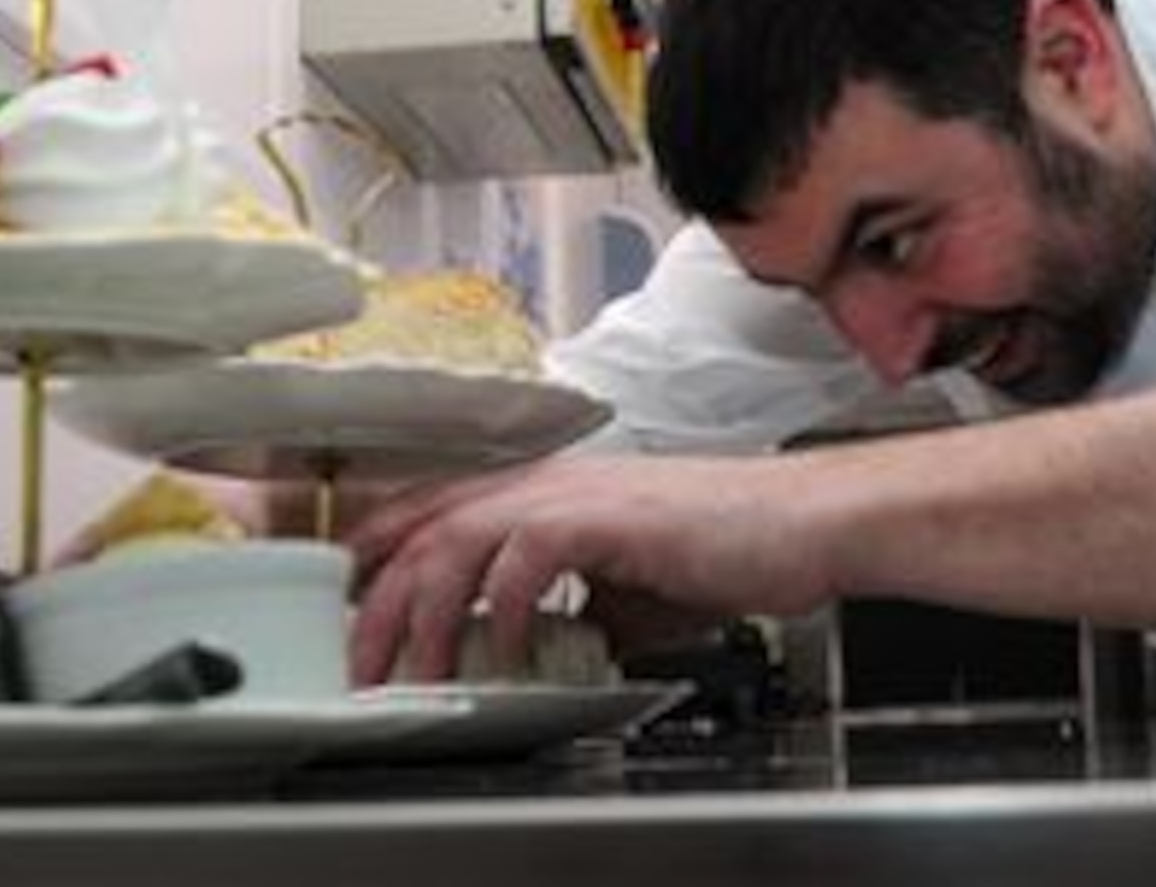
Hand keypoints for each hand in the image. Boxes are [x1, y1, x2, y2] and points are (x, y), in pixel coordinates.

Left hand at [345, 453, 828, 683]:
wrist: (804, 523)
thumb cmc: (732, 546)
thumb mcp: (632, 588)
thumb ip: (580, 607)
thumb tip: (552, 649)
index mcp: (549, 493)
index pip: (437, 508)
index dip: (382, 553)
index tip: (351, 603)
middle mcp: (549, 484)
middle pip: (425, 526)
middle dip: (377, 598)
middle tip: (359, 660)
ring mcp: (575, 495)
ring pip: (458, 539)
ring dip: (423, 612)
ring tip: (415, 671)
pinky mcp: (607, 516)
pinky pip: (527, 556)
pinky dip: (504, 607)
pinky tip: (507, 652)